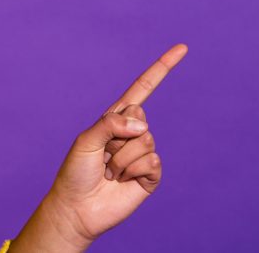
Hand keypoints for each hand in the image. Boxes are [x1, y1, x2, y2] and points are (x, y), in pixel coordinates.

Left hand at [45, 44, 187, 245]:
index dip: (162, 68)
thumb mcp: (86, 140)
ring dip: (123, 159)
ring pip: (146, 141)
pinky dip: (134, 171)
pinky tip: (123, 181)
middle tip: (103, 156)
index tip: (182, 48)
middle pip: (141, 117)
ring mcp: (142, 153)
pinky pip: (153, 162)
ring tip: (110, 172)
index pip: (143, 88)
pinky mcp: (150, 175)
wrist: (78, 208)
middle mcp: (132, 132)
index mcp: (115, 118)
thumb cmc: (76, 172)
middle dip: (118, 137)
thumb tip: (143, 126)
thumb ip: (110, 124)